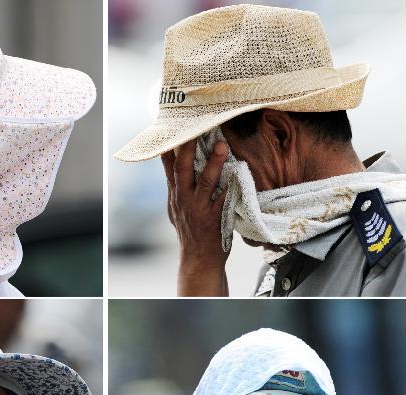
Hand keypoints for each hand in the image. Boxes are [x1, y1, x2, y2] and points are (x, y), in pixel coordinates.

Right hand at [161, 139, 230, 295]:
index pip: (167, 165)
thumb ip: (176, 187)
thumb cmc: (191, 232)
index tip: (174, 123)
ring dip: (213, 163)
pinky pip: (224, 199)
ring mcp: (198, 209)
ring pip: (204, 182)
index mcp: (174, 195)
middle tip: (195, 127)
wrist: (199, 260)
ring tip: (221, 145)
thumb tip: (172, 163)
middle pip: (181, 169)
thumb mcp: (176, 208)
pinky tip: (237, 173)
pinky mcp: (215, 218)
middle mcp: (183, 199)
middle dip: (187, 147)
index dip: (170, 144)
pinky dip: (230, 186)